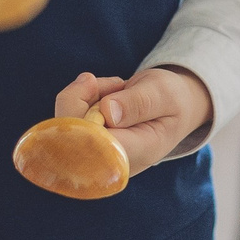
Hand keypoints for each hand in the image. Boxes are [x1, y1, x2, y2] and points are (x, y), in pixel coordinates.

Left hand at [54, 68, 213, 174]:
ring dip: (82, 95)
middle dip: (78, 97)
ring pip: (65, 124)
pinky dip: (80, 97)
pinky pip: (67, 118)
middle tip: (104, 78)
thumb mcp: (162, 93)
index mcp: (137, 153)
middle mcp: (112, 161)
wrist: (174, 107)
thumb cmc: (171, 100)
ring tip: (116, 85)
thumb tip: (107, 112)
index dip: (83, 119)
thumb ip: (138, 103)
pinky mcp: (86, 143)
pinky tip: (103, 93)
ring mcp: (97, 154)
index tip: (93, 83)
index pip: (94, 148)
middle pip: (69, 139)